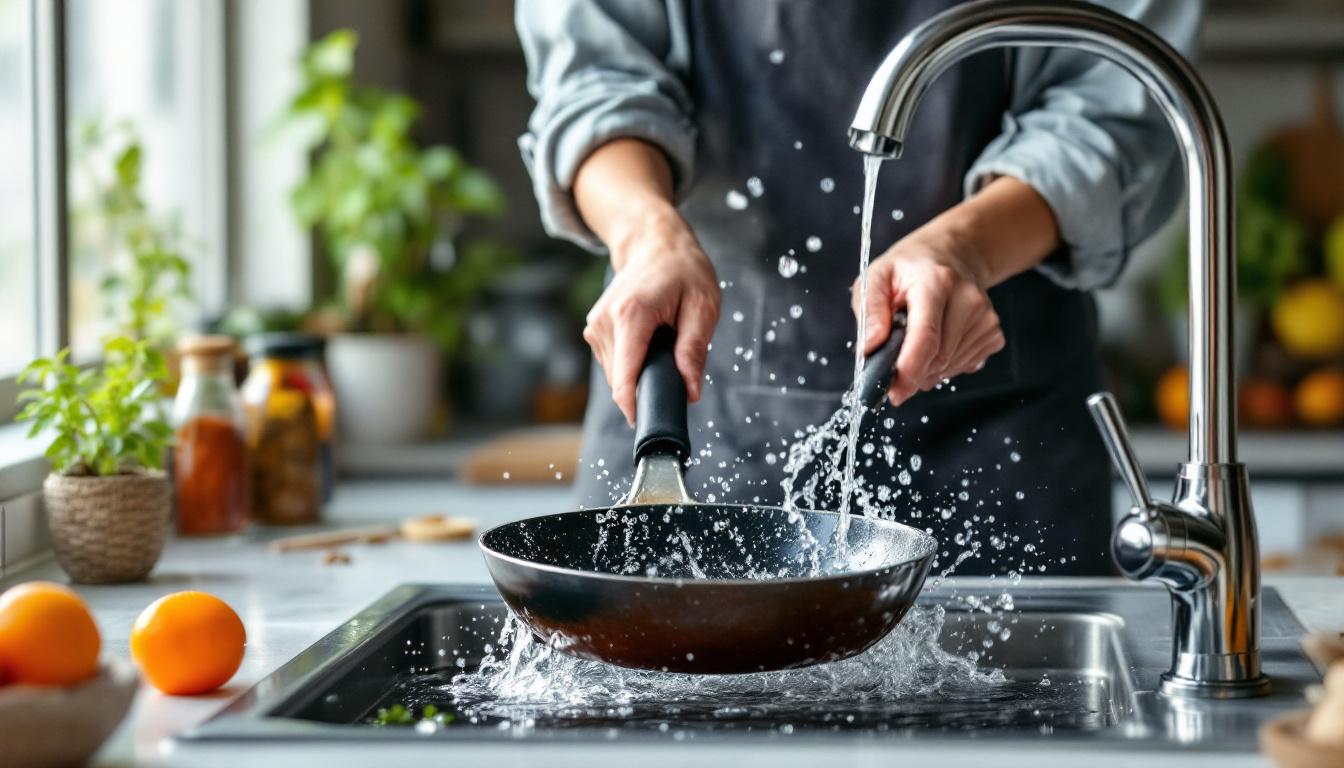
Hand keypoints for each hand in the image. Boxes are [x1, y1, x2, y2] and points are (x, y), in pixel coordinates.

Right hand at [584, 208, 719, 425]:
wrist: (654, 242)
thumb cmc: (683, 270)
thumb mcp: (703, 306)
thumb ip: (694, 350)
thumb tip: (690, 392)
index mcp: (631, 315)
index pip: (624, 376)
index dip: (634, 406)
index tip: (645, 425)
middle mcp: (605, 322)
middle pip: (622, 380)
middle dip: (648, 383)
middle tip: (677, 363)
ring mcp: (595, 326)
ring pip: (616, 375)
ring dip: (641, 372)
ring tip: (663, 342)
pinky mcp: (594, 330)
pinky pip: (614, 364)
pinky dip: (633, 362)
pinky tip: (649, 342)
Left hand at [853, 224, 1004, 406]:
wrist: (952, 256)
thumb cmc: (909, 270)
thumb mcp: (877, 277)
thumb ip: (869, 311)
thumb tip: (869, 349)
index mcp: (935, 282)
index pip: (926, 337)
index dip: (909, 371)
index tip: (893, 392)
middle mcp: (967, 298)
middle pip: (938, 359)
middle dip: (911, 371)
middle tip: (893, 361)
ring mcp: (985, 317)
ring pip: (950, 367)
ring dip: (926, 368)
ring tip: (916, 340)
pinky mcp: (993, 332)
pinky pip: (964, 367)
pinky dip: (944, 366)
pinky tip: (938, 341)